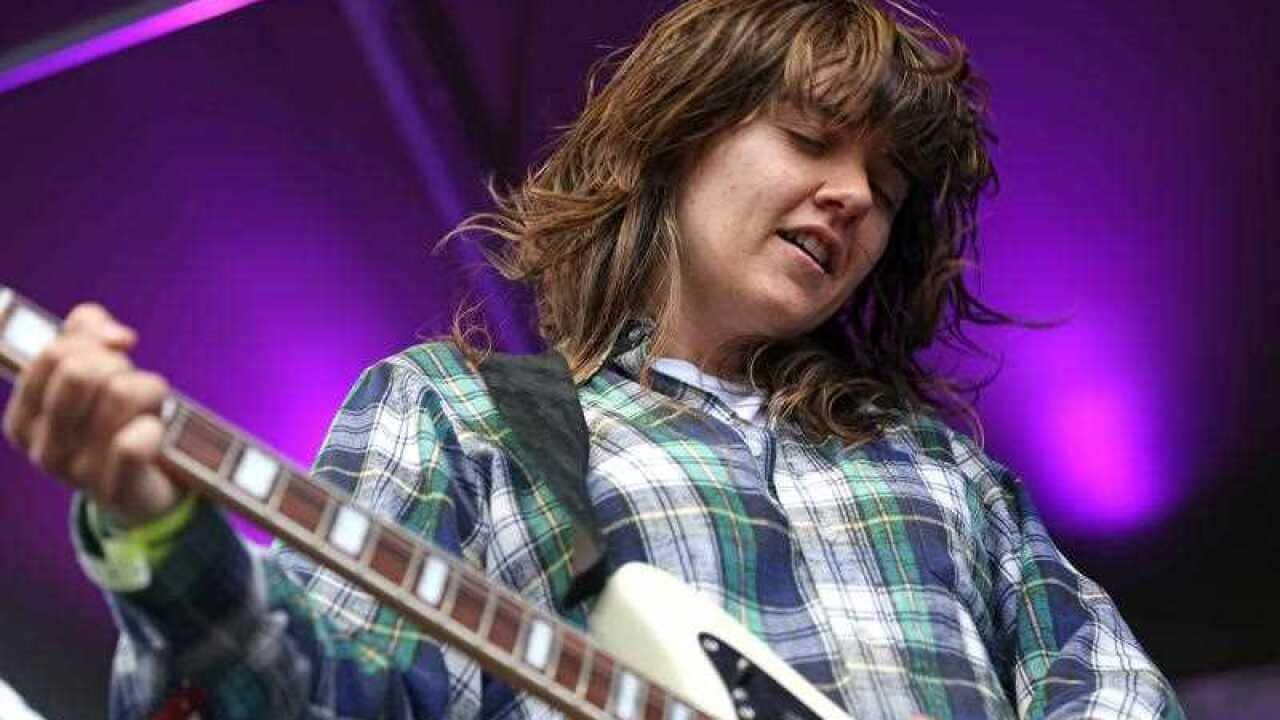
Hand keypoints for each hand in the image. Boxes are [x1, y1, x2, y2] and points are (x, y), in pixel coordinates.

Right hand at [3, 303, 182, 526]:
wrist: (150, 484)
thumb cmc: (119, 418)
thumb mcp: (98, 366)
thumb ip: (88, 329)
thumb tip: (117, 336)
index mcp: (24, 417)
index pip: (52, 353)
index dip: (93, 343)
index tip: (113, 356)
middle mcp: (42, 448)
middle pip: (81, 372)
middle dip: (119, 366)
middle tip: (132, 387)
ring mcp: (76, 473)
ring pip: (119, 395)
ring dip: (149, 391)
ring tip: (149, 410)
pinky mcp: (115, 490)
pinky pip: (133, 443)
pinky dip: (155, 428)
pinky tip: (154, 436)